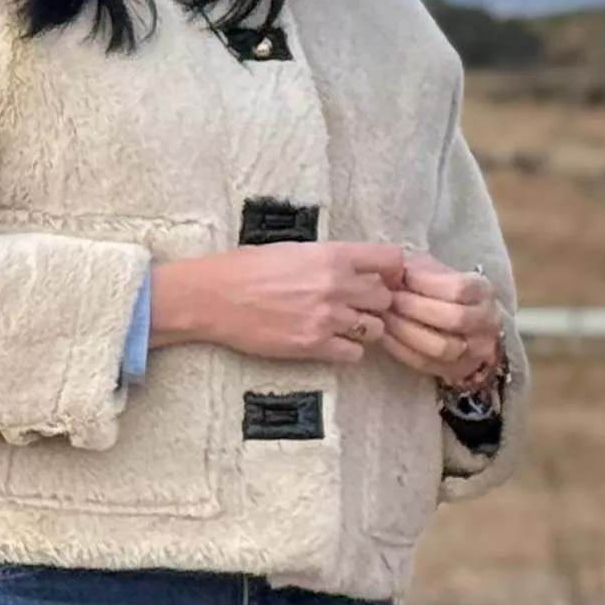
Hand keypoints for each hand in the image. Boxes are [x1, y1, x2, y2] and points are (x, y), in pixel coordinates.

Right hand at [152, 242, 409, 365]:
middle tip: (359, 306)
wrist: (212, 296)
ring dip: (364, 329)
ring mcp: (326, 318)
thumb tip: (356, 268)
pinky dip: (347, 351)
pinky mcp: (313, 346)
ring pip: (374, 329)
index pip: (391, 259)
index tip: (384, 278)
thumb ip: (329, 259)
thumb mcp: (293, 249)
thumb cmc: (245, 268)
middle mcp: (336, 285)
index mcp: (332, 255)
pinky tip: (330, 343)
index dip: (393, 271)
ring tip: (343, 326)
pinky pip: (354, 354)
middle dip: (376, 303)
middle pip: (386, 298)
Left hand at [379, 254, 504, 389]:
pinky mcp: (456, 370)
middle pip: (454, 318)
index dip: (427, 283)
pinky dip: (401, 349)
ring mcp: (475, 351)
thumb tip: (390, 271)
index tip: (401, 276)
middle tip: (388, 300)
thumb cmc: (440, 289)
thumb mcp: (433, 271)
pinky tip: (384, 335)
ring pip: (441, 347)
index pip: (459, 289)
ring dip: (406, 331)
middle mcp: (486, 323)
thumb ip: (417, 270)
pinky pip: (426, 363)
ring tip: (384, 317)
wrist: (457, 321)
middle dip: (414, 308)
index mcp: (483, 292)